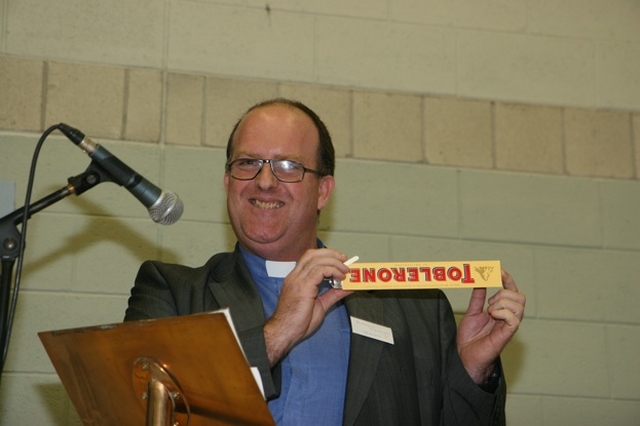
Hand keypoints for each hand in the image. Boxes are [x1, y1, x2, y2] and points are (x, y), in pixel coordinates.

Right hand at [263, 248, 352, 366]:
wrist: (285, 332)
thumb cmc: (297, 322)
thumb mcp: (320, 305)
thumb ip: (333, 295)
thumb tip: (347, 287)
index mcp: (296, 279)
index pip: (309, 258)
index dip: (326, 256)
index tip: (339, 261)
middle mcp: (295, 276)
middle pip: (312, 254)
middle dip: (331, 253)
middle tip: (344, 259)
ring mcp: (298, 280)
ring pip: (317, 259)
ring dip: (334, 262)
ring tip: (345, 270)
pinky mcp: (303, 286)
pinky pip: (320, 270)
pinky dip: (332, 270)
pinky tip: (339, 277)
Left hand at [456, 269, 524, 383]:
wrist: (465, 356)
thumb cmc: (470, 338)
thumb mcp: (472, 312)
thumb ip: (477, 297)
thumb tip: (480, 280)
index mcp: (501, 311)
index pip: (511, 292)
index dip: (508, 280)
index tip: (499, 271)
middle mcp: (508, 317)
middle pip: (519, 296)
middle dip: (503, 293)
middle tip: (489, 303)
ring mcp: (509, 326)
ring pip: (519, 305)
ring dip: (502, 302)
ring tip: (490, 311)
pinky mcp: (507, 334)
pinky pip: (514, 318)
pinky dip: (502, 312)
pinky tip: (492, 315)